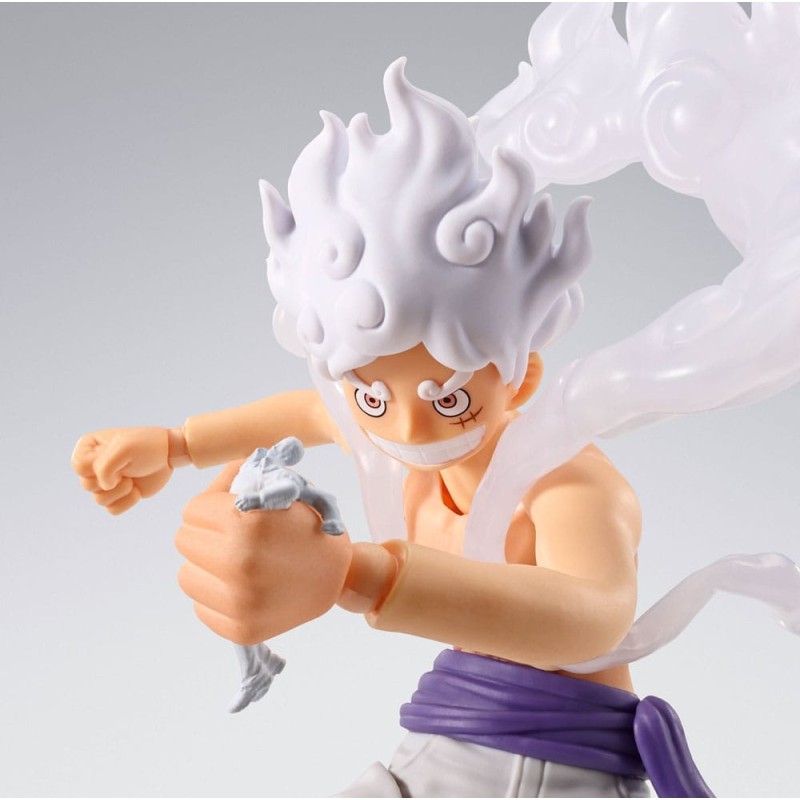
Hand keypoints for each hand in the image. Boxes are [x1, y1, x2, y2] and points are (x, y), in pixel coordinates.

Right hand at [71, 427, 174, 513]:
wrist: (168, 455)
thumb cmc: (147, 446)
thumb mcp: (124, 449)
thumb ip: (105, 467)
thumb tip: (104, 487)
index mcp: (89, 447)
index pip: (79, 466)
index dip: (98, 467)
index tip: (116, 457)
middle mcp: (93, 465)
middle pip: (87, 485)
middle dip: (112, 480)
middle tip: (127, 469)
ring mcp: (105, 481)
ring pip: (99, 500)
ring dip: (120, 492)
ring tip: (132, 479)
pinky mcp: (117, 495)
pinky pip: (112, 509)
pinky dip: (127, 502)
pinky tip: (137, 490)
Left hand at [175, 462, 352, 644]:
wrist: (340, 575)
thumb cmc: (310, 527)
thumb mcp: (285, 488)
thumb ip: (243, 476)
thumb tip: (216, 478)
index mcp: (247, 523)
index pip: (192, 510)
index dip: (210, 507)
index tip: (226, 513)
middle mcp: (239, 563)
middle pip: (184, 541)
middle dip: (205, 534)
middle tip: (231, 537)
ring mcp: (239, 601)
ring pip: (186, 576)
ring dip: (205, 567)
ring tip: (234, 563)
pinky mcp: (240, 630)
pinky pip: (201, 607)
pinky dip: (217, 596)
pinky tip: (243, 587)